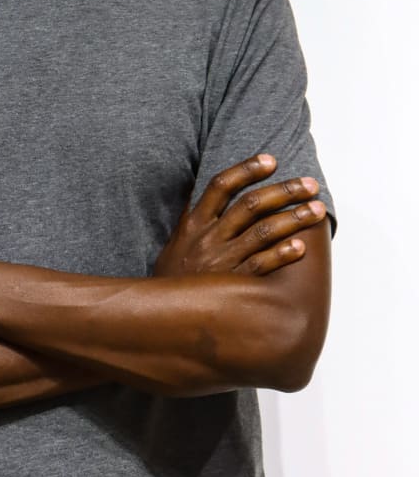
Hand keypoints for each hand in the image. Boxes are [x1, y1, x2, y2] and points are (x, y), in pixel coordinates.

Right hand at [153, 154, 325, 278]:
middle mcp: (209, 237)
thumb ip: (193, 215)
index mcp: (194, 223)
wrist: (160, 316)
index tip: (270, 160)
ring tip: (316, 210)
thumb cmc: (174, 277)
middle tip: (309, 184)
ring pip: (261, 232)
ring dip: (293, 219)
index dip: (246, 169)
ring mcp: (221, 261)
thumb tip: (205, 186)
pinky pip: (261, 266)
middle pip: (249, 205)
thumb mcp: (177, 241)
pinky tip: (300, 247)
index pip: (221, 185)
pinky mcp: (232, 285)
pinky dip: (281, 255)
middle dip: (283, 191)